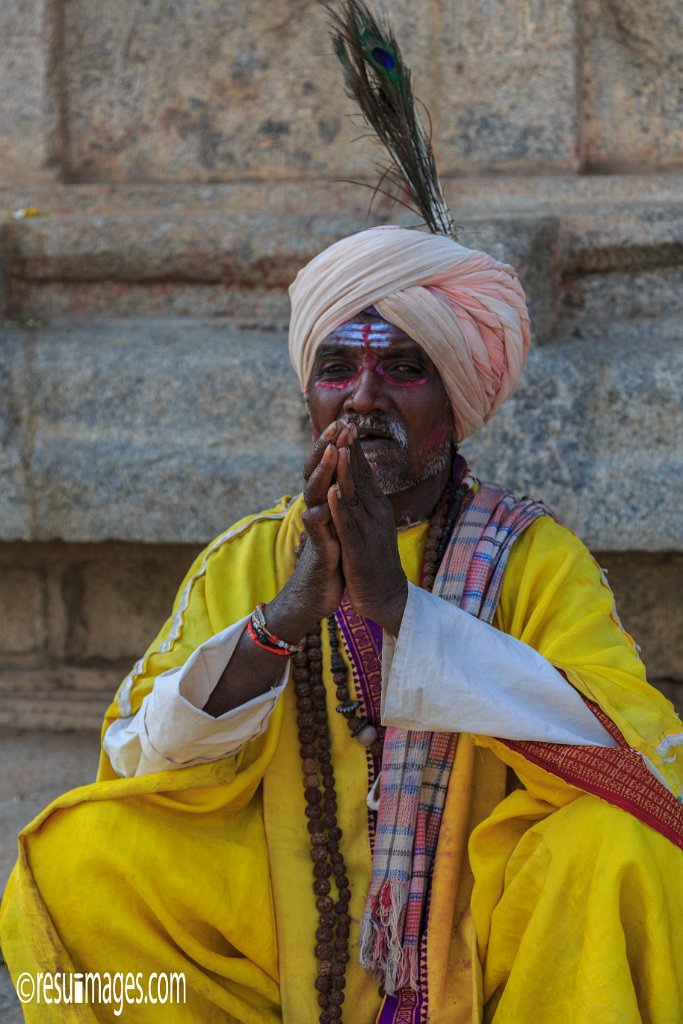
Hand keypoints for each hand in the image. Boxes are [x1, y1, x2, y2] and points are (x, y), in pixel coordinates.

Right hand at [268, 421, 352, 637]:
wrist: (317, 592)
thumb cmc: (333, 555)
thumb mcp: (341, 521)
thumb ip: (343, 497)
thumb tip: (355, 471)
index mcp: (326, 502)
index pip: (329, 468)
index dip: (336, 445)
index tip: (346, 422)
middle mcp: (317, 509)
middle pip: (317, 472)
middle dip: (327, 449)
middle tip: (336, 426)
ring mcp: (315, 527)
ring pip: (314, 494)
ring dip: (323, 473)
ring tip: (332, 453)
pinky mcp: (317, 548)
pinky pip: (315, 529)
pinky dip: (319, 516)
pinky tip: (322, 506)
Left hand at [328, 430, 407, 635]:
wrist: (387, 597)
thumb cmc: (374, 561)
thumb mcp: (371, 525)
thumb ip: (364, 501)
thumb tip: (359, 476)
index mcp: (377, 508)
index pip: (365, 472)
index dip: (355, 449)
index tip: (347, 424)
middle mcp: (376, 515)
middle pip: (361, 478)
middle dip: (351, 451)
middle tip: (345, 424)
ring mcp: (369, 532)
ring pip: (354, 497)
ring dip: (345, 472)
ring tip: (337, 448)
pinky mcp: (359, 551)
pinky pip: (347, 526)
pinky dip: (338, 508)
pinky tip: (330, 492)